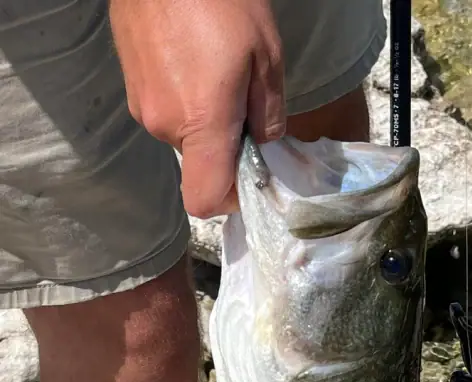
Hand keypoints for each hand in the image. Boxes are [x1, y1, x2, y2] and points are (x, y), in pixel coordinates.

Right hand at [110, 0, 284, 217]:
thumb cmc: (221, 0)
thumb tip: (264, 145)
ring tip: (219, 74)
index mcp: (200, 124)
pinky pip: (166, 112)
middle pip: (200, 166)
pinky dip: (186, 102)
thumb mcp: (266, 57)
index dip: (230, 200)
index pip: (205, 200)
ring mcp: (142, 106)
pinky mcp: (131, 88)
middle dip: (226, 148)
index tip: (251, 176)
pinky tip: (196, 63)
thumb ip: (269, 115)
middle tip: (246, 106)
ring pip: (184, 137)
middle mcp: (164, 124)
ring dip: (206, 122)